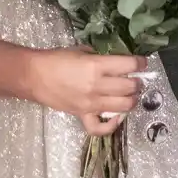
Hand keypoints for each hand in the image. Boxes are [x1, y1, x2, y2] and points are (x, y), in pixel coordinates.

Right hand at [0, 42, 142, 135]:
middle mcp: (96, 86)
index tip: (142, 63)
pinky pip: (100, 128)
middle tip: (137, 79)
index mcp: (96, 66)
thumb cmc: (57, 59)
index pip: (129, 65)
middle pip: (130, 87)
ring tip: (130, 95)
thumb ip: (101, 56)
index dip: (140, 63)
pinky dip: (112, 125)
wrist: (34, 76)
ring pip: (123, 106)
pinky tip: (117, 117)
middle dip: (138, 82)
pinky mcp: (82, 115)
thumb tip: (118, 61)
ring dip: (132, 100)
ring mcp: (90, 104)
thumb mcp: (82, 50)